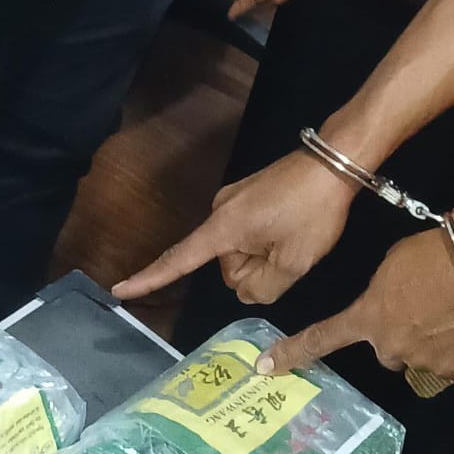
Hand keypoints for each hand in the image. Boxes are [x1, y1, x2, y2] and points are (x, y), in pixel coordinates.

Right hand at [113, 152, 355, 303]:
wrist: (333, 163)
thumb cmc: (312, 212)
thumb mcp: (294, 262)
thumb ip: (264, 288)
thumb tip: (246, 291)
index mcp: (223, 229)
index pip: (179, 261)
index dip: (150, 278)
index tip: (120, 290)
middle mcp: (219, 213)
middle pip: (225, 265)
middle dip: (253, 270)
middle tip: (289, 254)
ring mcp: (233, 202)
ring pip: (240, 251)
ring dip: (263, 255)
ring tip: (294, 236)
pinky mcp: (247, 196)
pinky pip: (248, 233)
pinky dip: (267, 241)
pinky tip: (291, 229)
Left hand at [258, 226, 453, 380]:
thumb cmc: (431, 254)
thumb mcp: (391, 266)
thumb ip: (383, 293)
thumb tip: (396, 308)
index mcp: (368, 318)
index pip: (322, 338)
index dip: (293, 353)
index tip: (264, 367)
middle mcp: (388, 346)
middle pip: (386, 349)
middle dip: (399, 335)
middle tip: (422, 310)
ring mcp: (420, 361)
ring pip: (419, 357)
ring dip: (430, 342)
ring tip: (451, 314)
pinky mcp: (452, 369)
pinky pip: (449, 363)